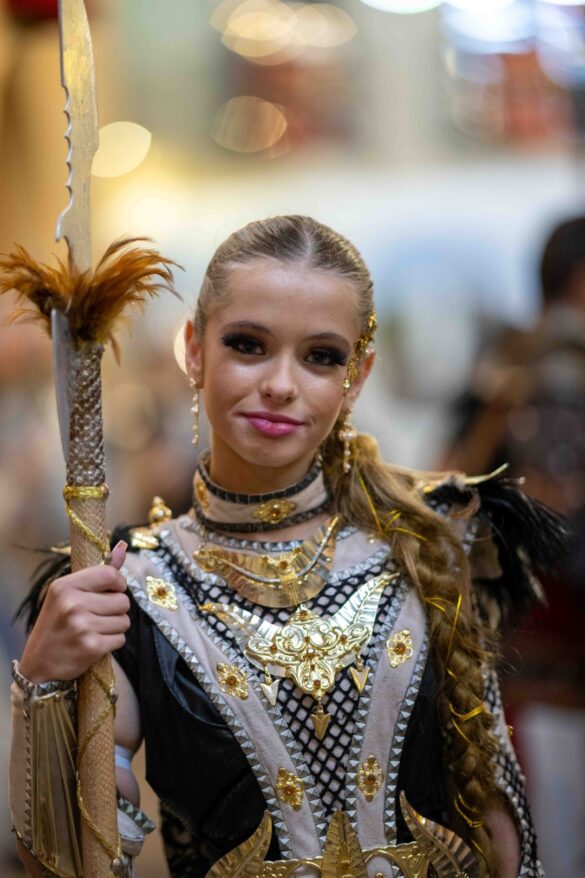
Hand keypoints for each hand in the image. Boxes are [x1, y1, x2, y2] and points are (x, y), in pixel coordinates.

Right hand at [20, 541, 129, 683]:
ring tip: (94, 630)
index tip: (110, 591)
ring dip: (114, 627)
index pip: (110, 574)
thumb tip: (122, 546)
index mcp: (65, 586)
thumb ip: (98, 572)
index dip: (118, 584)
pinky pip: (120, 639)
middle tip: (96, 617)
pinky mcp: (91, 647)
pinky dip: (112, 643)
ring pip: (124, 620)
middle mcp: (73, 604)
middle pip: (122, 600)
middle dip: (115, 610)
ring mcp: (82, 626)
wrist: (39, 664)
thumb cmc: (56, 625)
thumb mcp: (69, 594)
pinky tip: (95, 643)